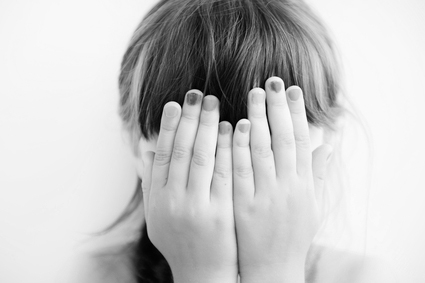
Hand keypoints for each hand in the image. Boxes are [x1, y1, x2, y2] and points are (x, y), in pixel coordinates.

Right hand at [141, 90, 237, 282]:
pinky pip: (224, 175)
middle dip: (190, 120)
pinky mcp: (221, 214)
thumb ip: (152, 183)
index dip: (168, 127)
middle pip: (182, 151)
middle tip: (198, 94)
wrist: (203, 273)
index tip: (175, 103)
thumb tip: (147, 150)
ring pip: (202, 159)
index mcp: (158, 199)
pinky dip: (227, 149)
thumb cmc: (180, 241)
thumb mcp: (157, 215)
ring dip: (208, 128)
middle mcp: (174, 201)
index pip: (163, 155)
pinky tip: (233, 130)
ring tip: (215, 104)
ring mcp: (197, 208)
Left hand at [232, 77, 332, 281]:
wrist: (272, 268)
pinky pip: (240, 171)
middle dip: (279, 108)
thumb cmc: (292, 235)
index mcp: (305, 186)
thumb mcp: (312, 206)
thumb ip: (319, 174)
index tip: (292, 89)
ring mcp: (266, 196)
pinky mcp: (244, 206)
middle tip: (273, 81)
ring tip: (253, 93)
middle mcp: (288, 188)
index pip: (303, 142)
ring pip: (262, 151)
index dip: (298, 114)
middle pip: (284, 140)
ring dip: (258, 120)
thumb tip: (328, 143)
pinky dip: (238, 147)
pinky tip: (234, 126)